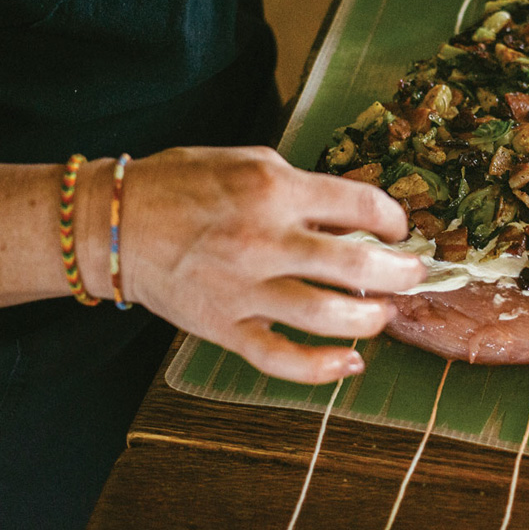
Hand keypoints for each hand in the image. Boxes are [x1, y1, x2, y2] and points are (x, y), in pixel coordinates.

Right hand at [95, 146, 424, 383]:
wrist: (113, 225)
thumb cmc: (182, 186)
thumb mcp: (246, 162)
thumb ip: (300, 187)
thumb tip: (352, 214)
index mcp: (273, 189)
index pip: (359, 204)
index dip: (392, 218)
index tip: (397, 228)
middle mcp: (263, 239)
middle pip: (357, 264)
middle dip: (401, 272)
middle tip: (414, 274)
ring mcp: (244, 289)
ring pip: (329, 316)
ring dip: (372, 318)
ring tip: (385, 313)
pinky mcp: (225, 327)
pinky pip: (282, 358)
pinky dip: (323, 367)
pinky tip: (350, 362)